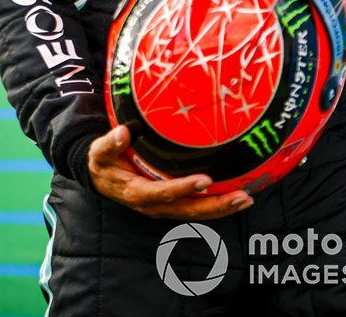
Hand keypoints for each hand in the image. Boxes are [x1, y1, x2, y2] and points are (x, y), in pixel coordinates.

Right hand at [88, 125, 253, 218]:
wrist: (101, 179)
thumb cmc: (102, 162)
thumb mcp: (99, 151)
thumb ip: (109, 143)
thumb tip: (124, 132)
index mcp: (137, 192)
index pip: (164, 193)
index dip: (184, 188)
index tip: (206, 180)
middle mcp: (153, 204)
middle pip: (187, 210)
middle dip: (215, 206)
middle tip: (241, 197)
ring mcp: (164, 207)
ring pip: (195, 213)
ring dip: (221, 208)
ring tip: (246, 200)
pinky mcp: (171, 204)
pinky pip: (195, 207)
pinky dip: (216, 206)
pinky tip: (236, 197)